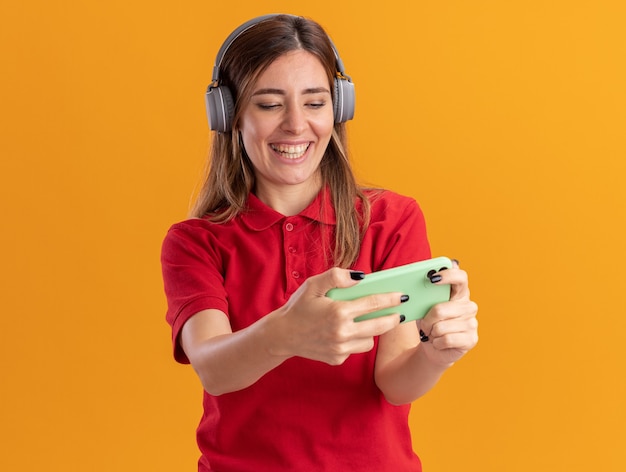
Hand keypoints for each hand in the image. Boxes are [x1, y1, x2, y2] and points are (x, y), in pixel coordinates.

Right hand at [273, 268, 404, 364]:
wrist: (282, 336)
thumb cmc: (298, 307)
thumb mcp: (313, 285)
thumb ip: (336, 276)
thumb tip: (361, 277)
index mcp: (338, 311)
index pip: (373, 303)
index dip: (390, 299)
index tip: (402, 296)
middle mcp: (342, 332)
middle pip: (379, 325)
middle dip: (393, 319)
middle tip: (400, 313)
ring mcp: (340, 348)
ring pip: (370, 341)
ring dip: (373, 332)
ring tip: (371, 322)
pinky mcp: (337, 359)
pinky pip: (356, 349)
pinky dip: (356, 341)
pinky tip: (349, 333)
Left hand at [417, 260, 478, 365]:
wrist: (433, 347)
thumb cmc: (429, 323)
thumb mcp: (424, 307)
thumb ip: (427, 293)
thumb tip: (429, 278)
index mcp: (459, 293)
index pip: (460, 277)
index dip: (448, 275)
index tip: (432, 278)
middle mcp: (469, 306)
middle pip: (440, 309)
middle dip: (427, 320)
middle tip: (425, 324)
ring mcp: (472, 323)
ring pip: (441, 327)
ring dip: (431, 333)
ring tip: (433, 333)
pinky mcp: (471, 339)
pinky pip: (446, 339)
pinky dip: (437, 343)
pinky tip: (439, 342)